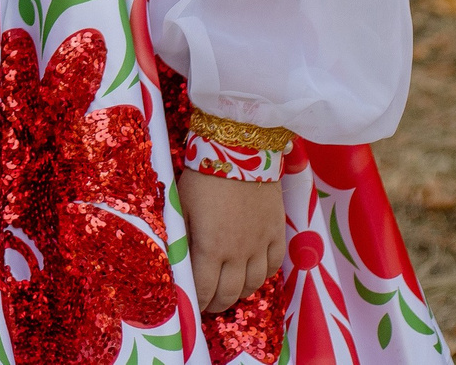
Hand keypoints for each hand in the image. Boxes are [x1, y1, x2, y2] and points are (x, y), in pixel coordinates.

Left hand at [175, 168, 286, 313]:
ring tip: (229, 291)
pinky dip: (263, 276)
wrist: (240, 150)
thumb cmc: (203, 176)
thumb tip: (178, 262)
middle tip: (209, 303)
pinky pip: (273, 266)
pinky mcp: (277, 232)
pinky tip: (252, 274)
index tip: (193, 304)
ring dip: (239, 293)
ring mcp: (261, 243)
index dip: (197, 301)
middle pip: (230, 293)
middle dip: (217, 304)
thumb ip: (182, 238)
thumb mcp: (182, 206)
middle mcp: (238, 252)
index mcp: (211, 247)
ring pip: (253, 284)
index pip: (204, 289)